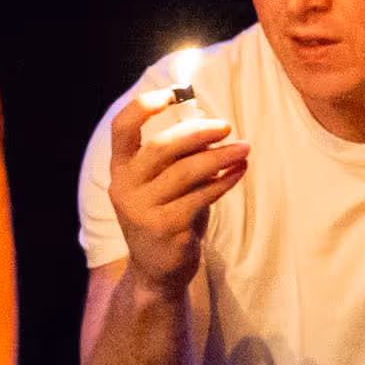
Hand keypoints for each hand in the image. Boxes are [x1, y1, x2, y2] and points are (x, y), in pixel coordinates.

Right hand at [101, 85, 246, 293]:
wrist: (158, 271)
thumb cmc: (166, 215)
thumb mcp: (163, 183)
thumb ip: (177, 156)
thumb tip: (209, 121)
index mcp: (121, 169)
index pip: (122, 128)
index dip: (144, 106)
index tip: (174, 93)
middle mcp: (125, 187)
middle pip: (161, 147)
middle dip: (198, 132)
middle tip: (227, 127)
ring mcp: (143, 209)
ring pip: (186, 172)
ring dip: (220, 157)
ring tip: (244, 149)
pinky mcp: (165, 228)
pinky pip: (201, 196)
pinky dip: (224, 181)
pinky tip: (239, 172)